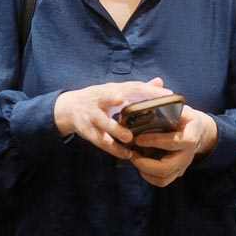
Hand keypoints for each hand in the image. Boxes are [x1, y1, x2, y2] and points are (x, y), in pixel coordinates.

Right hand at [54, 77, 171, 158]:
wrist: (69, 108)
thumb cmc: (99, 99)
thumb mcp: (116, 91)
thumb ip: (138, 89)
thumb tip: (160, 81)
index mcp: (112, 89)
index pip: (132, 86)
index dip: (148, 89)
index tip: (167, 94)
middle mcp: (101, 100)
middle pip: (108, 97)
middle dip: (115, 98)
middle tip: (124, 101)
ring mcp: (93, 116)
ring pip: (103, 123)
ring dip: (116, 130)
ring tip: (129, 139)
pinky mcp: (88, 131)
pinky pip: (101, 141)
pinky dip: (114, 148)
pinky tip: (127, 154)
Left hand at [129, 106, 217, 187]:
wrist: (200, 132)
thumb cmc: (186, 118)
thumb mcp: (182, 110)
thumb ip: (169, 108)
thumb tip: (148, 104)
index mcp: (189, 137)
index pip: (172, 142)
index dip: (153, 141)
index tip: (137, 139)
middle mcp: (187, 155)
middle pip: (166, 167)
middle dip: (144, 163)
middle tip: (132, 154)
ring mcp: (183, 166)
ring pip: (163, 178)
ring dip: (144, 171)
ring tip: (134, 158)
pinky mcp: (178, 172)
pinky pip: (162, 181)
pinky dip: (148, 176)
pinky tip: (141, 165)